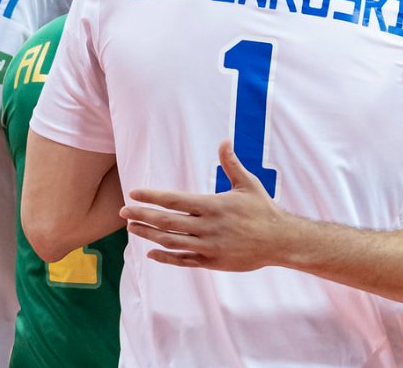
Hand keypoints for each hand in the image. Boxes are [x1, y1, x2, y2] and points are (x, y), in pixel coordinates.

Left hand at [121, 140, 285, 271]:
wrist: (280, 240)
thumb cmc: (263, 209)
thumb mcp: (248, 184)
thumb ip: (231, 164)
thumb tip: (224, 141)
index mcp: (214, 206)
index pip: (175, 200)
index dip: (152, 196)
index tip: (134, 193)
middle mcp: (208, 227)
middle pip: (166, 222)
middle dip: (142, 215)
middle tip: (123, 211)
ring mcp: (209, 246)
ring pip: (170, 242)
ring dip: (148, 235)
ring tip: (132, 228)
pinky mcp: (212, 262)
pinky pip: (183, 260)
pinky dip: (165, 257)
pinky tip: (151, 253)